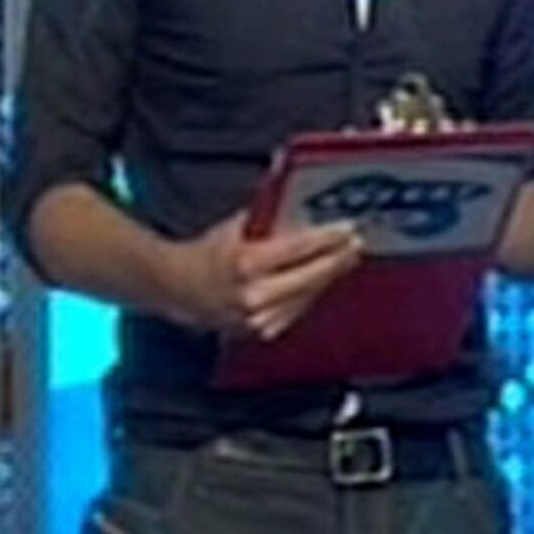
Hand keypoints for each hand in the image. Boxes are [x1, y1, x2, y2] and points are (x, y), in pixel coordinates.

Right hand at [163, 213, 362, 339]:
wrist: (177, 289)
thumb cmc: (208, 253)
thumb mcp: (237, 226)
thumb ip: (270, 217)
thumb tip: (301, 202)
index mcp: (247, 263)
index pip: (300, 249)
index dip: (328, 238)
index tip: (347, 229)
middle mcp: (254, 295)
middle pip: (312, 277)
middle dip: (338, 260)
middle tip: (356, 245)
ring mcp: (258, 318)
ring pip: (308, 297)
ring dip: (329, 278)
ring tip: (345, 260)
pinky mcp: (260, 332)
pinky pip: (296, 312)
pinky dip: (311, 295)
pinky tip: (323, 281)